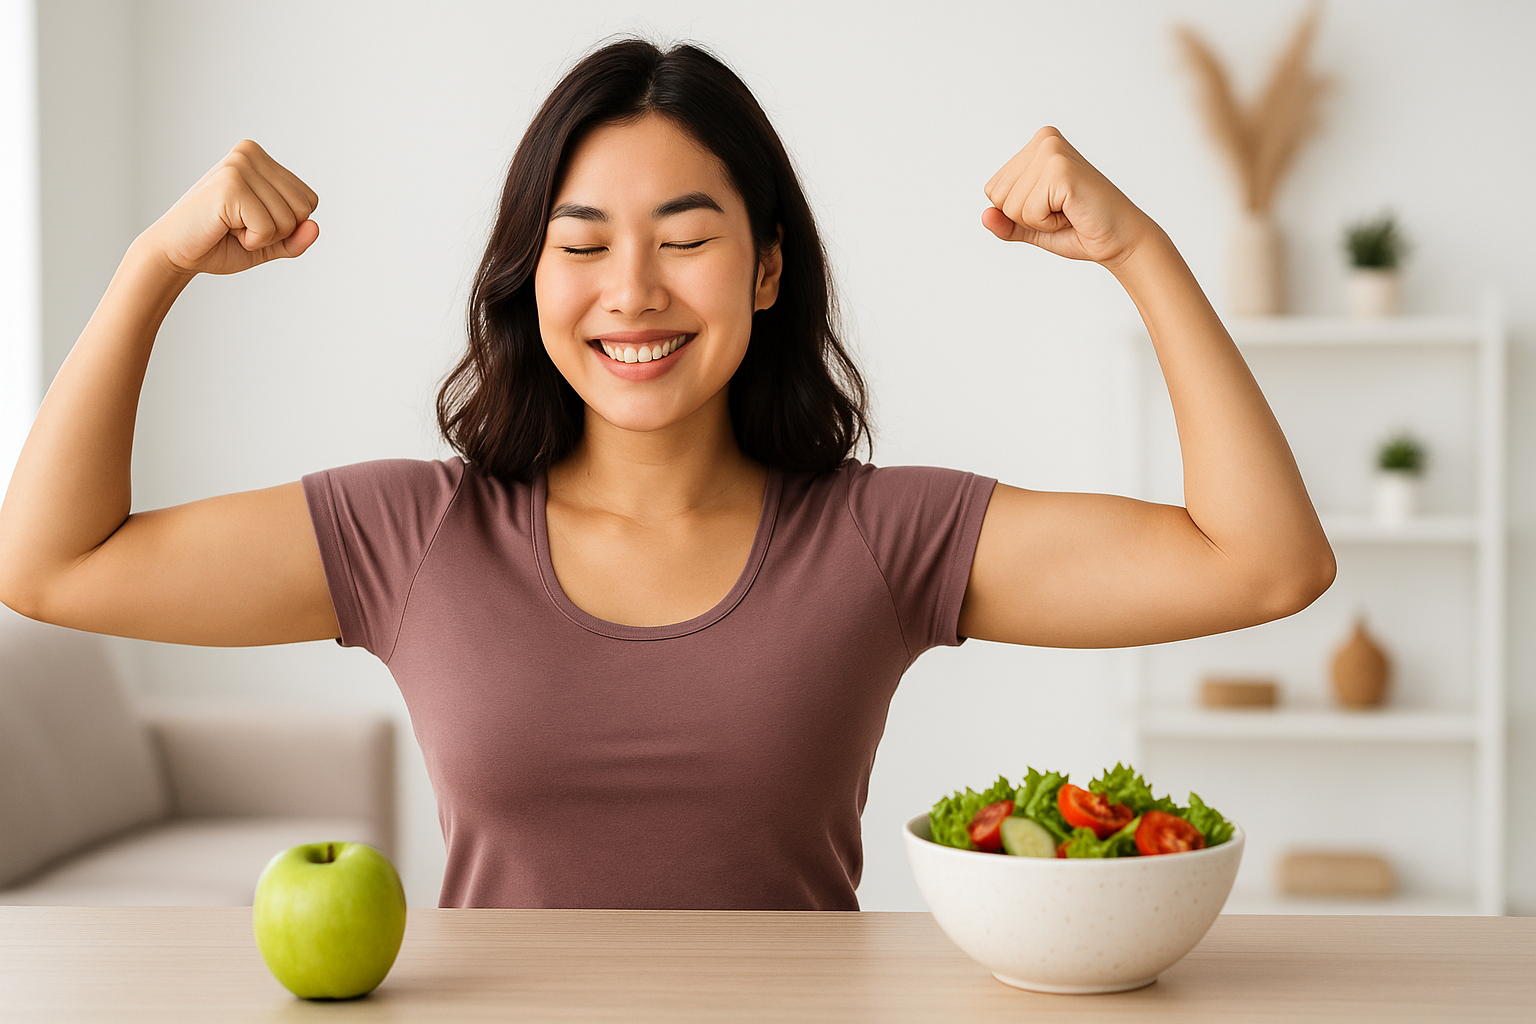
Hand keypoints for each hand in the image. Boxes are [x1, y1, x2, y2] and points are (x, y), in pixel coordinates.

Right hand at [138, 140, 319, 276]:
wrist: (175, 252)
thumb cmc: (219, 243)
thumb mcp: (269, 242)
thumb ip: (296, 237)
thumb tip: (315, 226)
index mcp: (261, 158)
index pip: (309, 200)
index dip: (286, 225)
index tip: (250, 221)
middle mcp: (250, 153)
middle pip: (304, 209)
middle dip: (277, 231)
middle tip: (239, 226)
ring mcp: (240, 165)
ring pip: (289, 220)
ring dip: (262, 236)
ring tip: (230, 226)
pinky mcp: (231, 184)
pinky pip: (269, 229)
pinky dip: (252, 241)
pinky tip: (224, 229)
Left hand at [982, 127, 1155, 269]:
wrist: (1120, 240)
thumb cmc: (1080, 229)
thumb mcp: (1032, 226)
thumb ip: (1005, 222)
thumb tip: (984, 216)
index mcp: (1036, 145)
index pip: (993, 190)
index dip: (1019, 212)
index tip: (1053, 207)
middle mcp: (1043, 140)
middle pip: (997, 197)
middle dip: (1026, 217)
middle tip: (1062, 211)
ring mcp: (1052, 151)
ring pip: (1009, 206)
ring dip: (1038, 220)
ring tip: (1068, 211)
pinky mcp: (1060, 170)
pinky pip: (1028, 212)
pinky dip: (1047, 223)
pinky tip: (1072, 212)